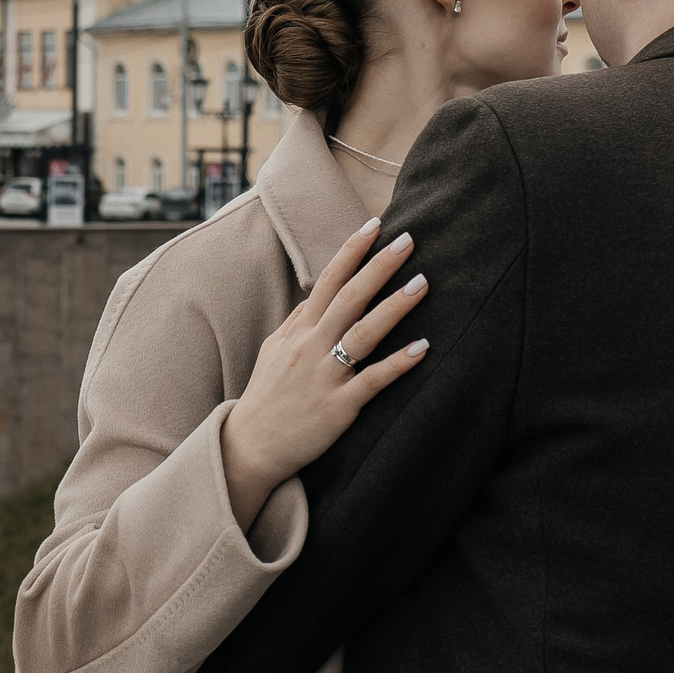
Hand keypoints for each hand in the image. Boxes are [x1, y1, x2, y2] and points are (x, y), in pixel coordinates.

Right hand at [218, 216, 431, 526]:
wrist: (250, 447)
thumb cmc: (265, 398)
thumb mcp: (272, 352)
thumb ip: (297, 322)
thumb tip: (318, 294)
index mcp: (298, 331)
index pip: (327, 280)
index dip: (352, 251)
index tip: (376, 225)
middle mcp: (310, 347)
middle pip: (349, 298)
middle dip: (379, 266)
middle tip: (409, 239)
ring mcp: (324, 376)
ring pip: (363, 333)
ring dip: (394, 307)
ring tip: (422, 283)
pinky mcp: (337, 407)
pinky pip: (372, 381)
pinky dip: (397, 364)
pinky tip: (423, 348)